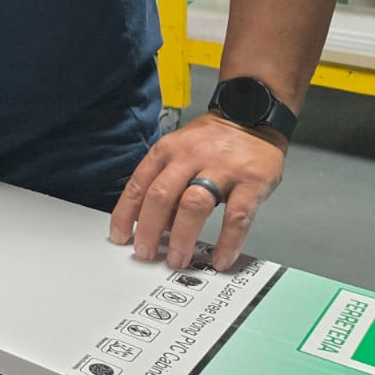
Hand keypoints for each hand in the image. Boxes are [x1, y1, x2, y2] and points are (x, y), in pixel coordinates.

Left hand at [109, 113, 285, 271]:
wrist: (254, 115)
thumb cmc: (214, 140)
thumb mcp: (181, 152)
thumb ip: (167, 185)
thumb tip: (155, 224)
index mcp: (168, 150)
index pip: (139, 184)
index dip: (125, 213)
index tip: (119, 236)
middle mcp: (191, 157)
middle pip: (162, 195)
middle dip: (150, 229)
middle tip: (146, 253)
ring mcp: (222, 169)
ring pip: (194, 205)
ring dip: (182, 236)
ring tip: (178, 259)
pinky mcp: (251, 182)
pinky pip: (237, 217)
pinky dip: (227, 241)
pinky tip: (220, 258)